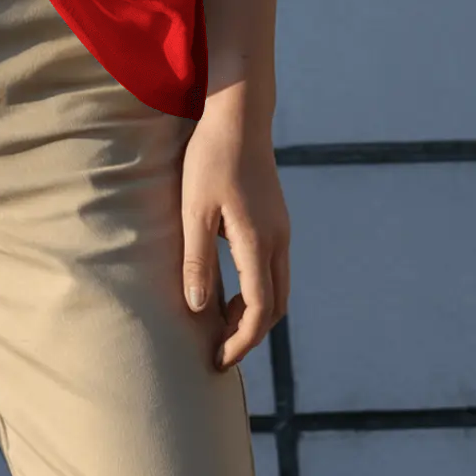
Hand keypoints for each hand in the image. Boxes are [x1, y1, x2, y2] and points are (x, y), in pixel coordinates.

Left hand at [180, 100, 289, 370]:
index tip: (218, 360)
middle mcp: (278, 240)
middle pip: (274, 306)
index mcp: (258, 242)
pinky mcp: (276, 218)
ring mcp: (281, 229)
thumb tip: (198, 309)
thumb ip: (197, 260)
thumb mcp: (194, 210)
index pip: (257, 311)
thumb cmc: (211, 159)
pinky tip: (229, 285)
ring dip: (253, 312)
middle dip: (248, 334)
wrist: (239, 115)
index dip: (239, 341)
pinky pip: (274, 268)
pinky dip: (257, 290)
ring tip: (219, 322)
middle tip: (218, 349)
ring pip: (278, 288)